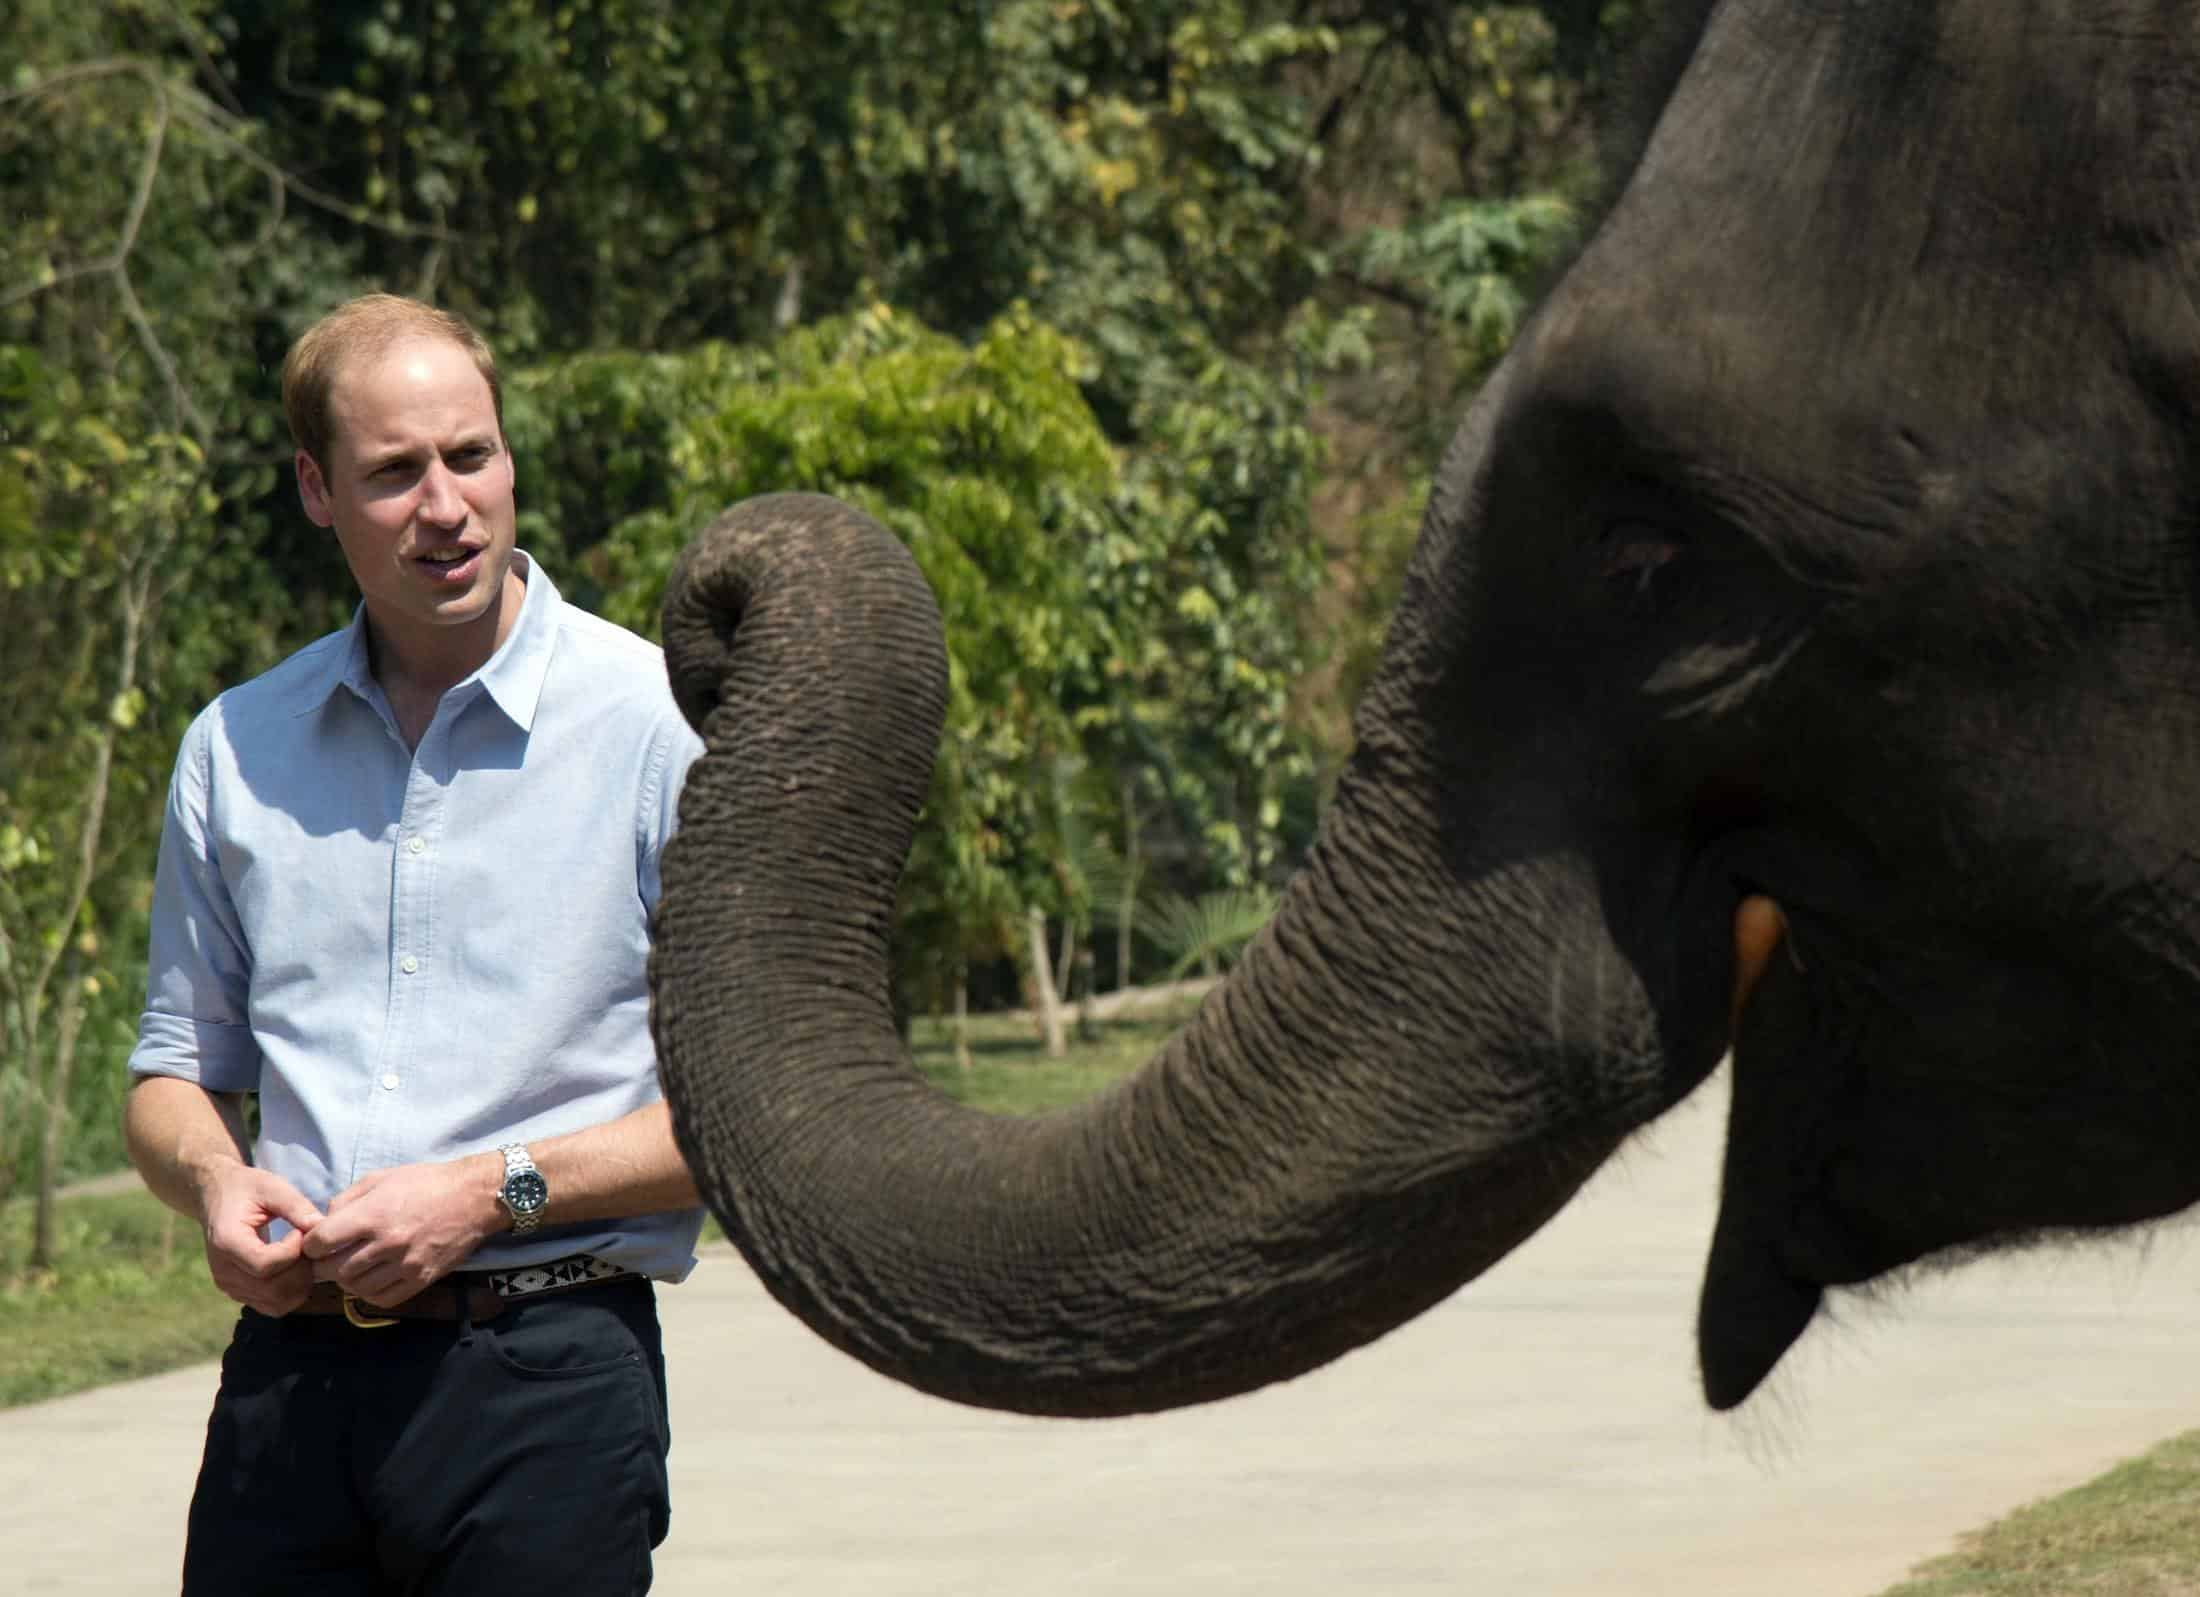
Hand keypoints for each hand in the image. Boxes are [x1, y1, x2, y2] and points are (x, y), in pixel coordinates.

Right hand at [201, 1166, 324, 1315]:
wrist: (217, 1197)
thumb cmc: (246, 1189)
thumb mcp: (271, 1187)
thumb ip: (296, 1206)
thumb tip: (323, 1226)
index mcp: (227, 1242)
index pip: (265, 1264)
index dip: (293, 1251)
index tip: (301, 1231)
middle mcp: (224, 1272)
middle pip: (273, 1290)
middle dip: (301, 1270)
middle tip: (309, 1246)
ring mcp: (230, 1286)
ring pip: (276, 1303)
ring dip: (300, 1283)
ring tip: (303, 1255)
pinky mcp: (240, 1293)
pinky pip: (273, 1306)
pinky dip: (292, 1292)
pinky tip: (296, 1266)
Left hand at [301, 1155, 502, 1306]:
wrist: (473, 1198)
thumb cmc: (426, 1183)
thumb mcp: (382, 1178)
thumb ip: (347, 1200)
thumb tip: (322, 1222)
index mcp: (374, 1214)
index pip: (320, 1242)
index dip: (311, 1244)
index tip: (317, 1242)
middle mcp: (387, 1243)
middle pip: (333, 1269)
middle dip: (324, 1265)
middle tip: (329, 1258)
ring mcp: (405, 1264)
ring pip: (355, 1287)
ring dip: (346, 1279)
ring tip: (352, 1267)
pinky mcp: (421, 1279)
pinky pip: (382, 1298)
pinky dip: (369, 1293)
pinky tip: (373, 1278)